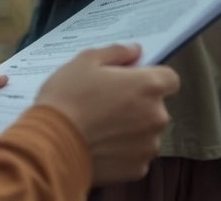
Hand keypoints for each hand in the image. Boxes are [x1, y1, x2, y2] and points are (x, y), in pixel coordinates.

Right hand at [36, 44, 179, 184]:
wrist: (51, 146)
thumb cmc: (67, 98)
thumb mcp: (85, 61)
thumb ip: (116, 52)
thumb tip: (135, 50)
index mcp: (149, 86)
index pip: (170, 78)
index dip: (152, 78)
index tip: (132, 81)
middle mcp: (157, 116)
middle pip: (156, 106)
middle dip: (138, 104)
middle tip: (107, 103)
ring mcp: (149, 146)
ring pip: (146, 132)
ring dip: (132, 129)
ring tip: (101, 128)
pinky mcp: (138, 169)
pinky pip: (136, 155)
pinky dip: (123, 152)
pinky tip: (100, 146)